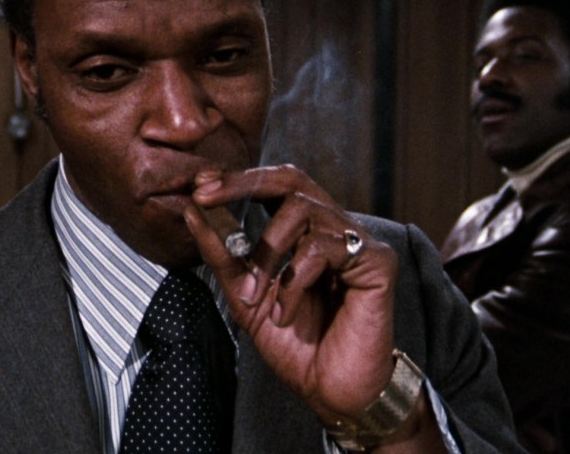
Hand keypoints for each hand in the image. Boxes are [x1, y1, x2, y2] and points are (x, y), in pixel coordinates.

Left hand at [183, 164, 398, 422]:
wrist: (329, 391)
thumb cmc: (295, 344)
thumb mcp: (244, 295)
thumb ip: (222, 253)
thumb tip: (192, 212)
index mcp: (305, 231)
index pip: (274, 185)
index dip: (237, 179)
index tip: (199, 186)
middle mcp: (334, 228)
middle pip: (291, 178)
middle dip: (243, 184)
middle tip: (206, 196)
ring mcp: (358, 242)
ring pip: (302, 212)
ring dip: (266, 255)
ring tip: (255, 297)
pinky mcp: (378, 261)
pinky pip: (322, 248)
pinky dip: (293, 282)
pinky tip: (285, 314)